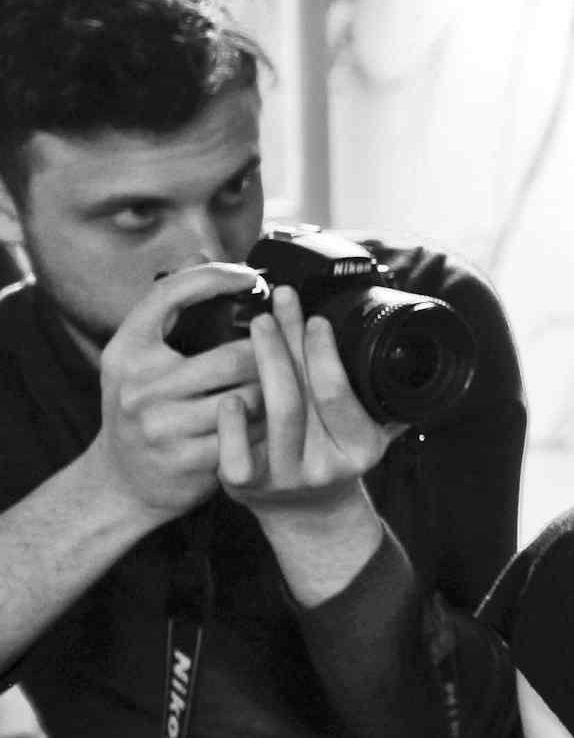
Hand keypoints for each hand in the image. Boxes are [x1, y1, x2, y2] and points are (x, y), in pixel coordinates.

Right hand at [85, 263, 264, 521]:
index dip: (216, 276)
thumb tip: (203, 256)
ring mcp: (161, 425)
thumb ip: (169, 313)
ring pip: (251, 398)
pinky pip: (250, 435)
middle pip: (235, 355)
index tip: (251, 276)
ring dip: (276, 394)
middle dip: (270, 355)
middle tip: (287, 352)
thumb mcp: (139, 358)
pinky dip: (268, 427)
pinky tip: (274, 423)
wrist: (122, 480)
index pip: (170, 293)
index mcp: (127, 349)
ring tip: (285, 388)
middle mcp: (139, 385)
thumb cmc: (145, 407)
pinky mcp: (187, 460)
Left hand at [217, 285, 406, 515]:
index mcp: (360, 449)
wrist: (309, 513)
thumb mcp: (372, 433)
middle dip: (287, 343)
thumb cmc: (337, 456)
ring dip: (261, 363)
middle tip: (279, 303)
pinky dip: (230, 420)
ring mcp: (283, 477)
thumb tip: (406, 349)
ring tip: (258, 324)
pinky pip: (234, 453)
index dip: (324, 352)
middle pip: (299, 397)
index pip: (337, 393)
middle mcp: (324, 466)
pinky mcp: (245, 486)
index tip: (316, 318)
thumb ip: (383, 399)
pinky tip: (230, 392)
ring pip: (270, 415)